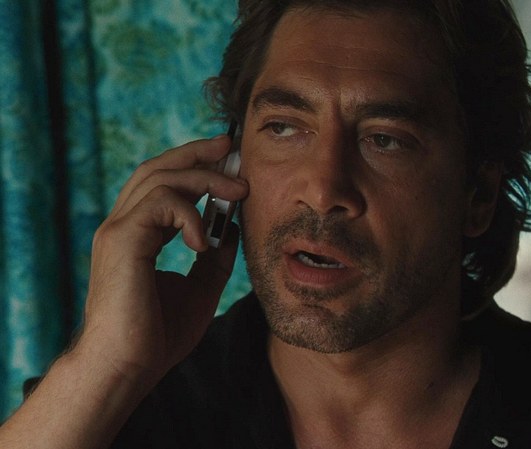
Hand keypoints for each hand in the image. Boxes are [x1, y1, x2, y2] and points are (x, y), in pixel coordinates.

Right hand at [75, 135, 248, 387]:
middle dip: (197, 153)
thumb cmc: (157, 335)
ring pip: (160, 178)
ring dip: (206, 178)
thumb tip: (234, 232)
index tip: (228, 159)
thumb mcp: (200, 289)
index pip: (163, 184)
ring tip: (240, 191)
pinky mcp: (121, 241)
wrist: (127, 366)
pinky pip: (160, 204)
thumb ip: (215, 259)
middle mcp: (123, 226)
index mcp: (137, 235)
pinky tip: (204, 243)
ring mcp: (118, 231)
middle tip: (232, 146)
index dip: (194, 166)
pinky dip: (190, 215)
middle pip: (158, 168)